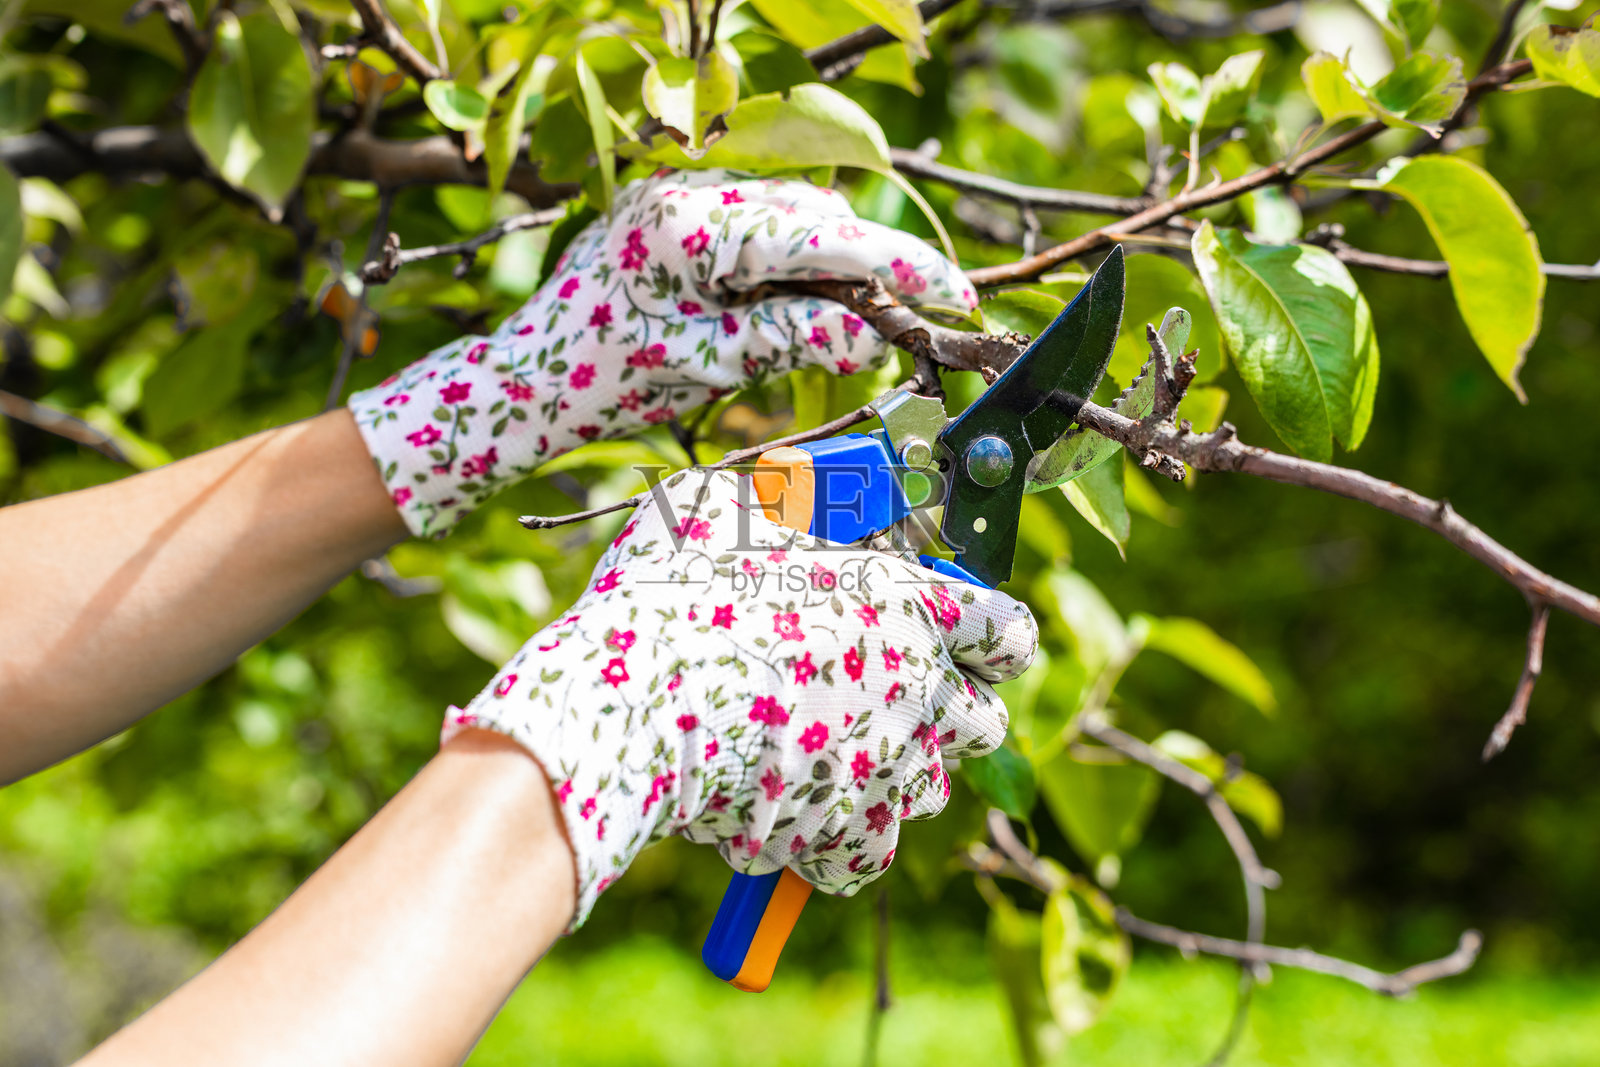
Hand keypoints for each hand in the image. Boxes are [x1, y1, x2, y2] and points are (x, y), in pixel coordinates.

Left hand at [350, 168, 974, 535]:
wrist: (515, 384)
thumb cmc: (596, 381)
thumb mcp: (703, 366)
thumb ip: (791, 338)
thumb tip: (876, 333)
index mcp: (692, 223)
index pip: (822, 233)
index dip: (899, 263)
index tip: (954, 294)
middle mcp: (688, 190)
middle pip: (815, 217)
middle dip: (869, 268)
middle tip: (906, 328)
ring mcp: (679, 197)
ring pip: (792, 220)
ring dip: (831, 270)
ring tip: (852, 330)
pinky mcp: (677, 217)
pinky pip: (759, 230)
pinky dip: (792, 269)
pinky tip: (798, 311)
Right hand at [446, 468, 1036, 923]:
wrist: (634, 701)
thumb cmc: (671, 590)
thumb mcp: (718, 509)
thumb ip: (773, 505)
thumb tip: (778, 496)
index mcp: (909, 603)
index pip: (1007, 631)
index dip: (991, 639)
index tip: (965, 642)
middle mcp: (918, 690)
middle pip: (984, 723)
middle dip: (946, 715)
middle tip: (885, 701)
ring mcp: (888, 769)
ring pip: (925, 793)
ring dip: (887, 779)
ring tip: (822, 757)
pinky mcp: (842, 834)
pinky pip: (862, 857)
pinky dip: (831, 846)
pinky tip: (785, 817)